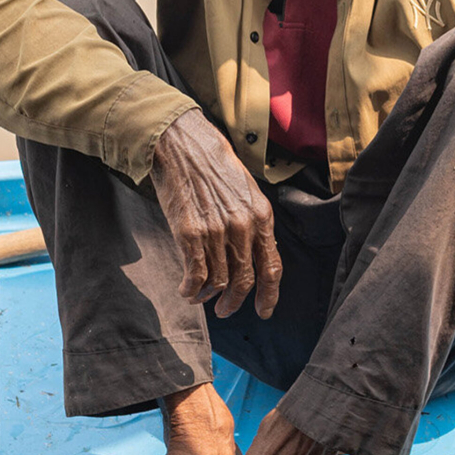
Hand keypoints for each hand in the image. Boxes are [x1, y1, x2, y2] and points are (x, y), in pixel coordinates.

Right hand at [151, 109, 281, 318]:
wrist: (182, 143)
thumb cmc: (212, 163)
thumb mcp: (244, 190)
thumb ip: (251, 222)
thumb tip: (250, 254)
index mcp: (261, 215)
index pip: (272, 266)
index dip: (269, 295)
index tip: (263, 311)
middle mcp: (242, 227)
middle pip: (244, 281)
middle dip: (235, 302)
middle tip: (226, 311)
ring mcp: (215, 232)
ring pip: (218, 282)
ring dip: (209, 296)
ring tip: (201, 298)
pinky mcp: (189, 234)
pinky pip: (195, 275)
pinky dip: (190, 289)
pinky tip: (186, 290)